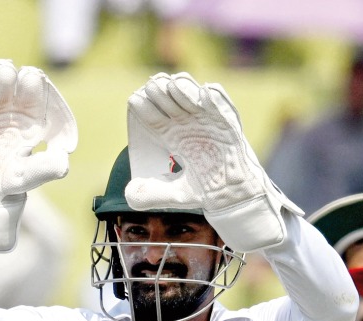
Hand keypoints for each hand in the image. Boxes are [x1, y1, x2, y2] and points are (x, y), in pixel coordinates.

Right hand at [0, 59, 76, 251]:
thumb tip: (63, 162)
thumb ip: (44, 168)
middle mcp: (1, 107)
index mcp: (25, 116)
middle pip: (3, 70)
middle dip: (1, 77)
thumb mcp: (25, 179)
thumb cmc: (4, 189)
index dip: (27, 80)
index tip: (21, 94)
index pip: (30, 80)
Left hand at [124, 72, 301, 252]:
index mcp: (172, 136)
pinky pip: (224, 109)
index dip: (144, 108)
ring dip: (185, 89)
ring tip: (174, 83)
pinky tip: (207, 92)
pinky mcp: (230, 126)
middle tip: (153, 85)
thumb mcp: (175, 195)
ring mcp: (209, 122)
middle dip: (161, 92)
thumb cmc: (204, 190)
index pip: (154, 118)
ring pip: (194, 99)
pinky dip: (217, 100)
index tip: (135, 100)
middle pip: (171, 102)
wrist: (233, 195)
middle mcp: (189, 125)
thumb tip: (129, 193)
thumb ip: (152, 194)